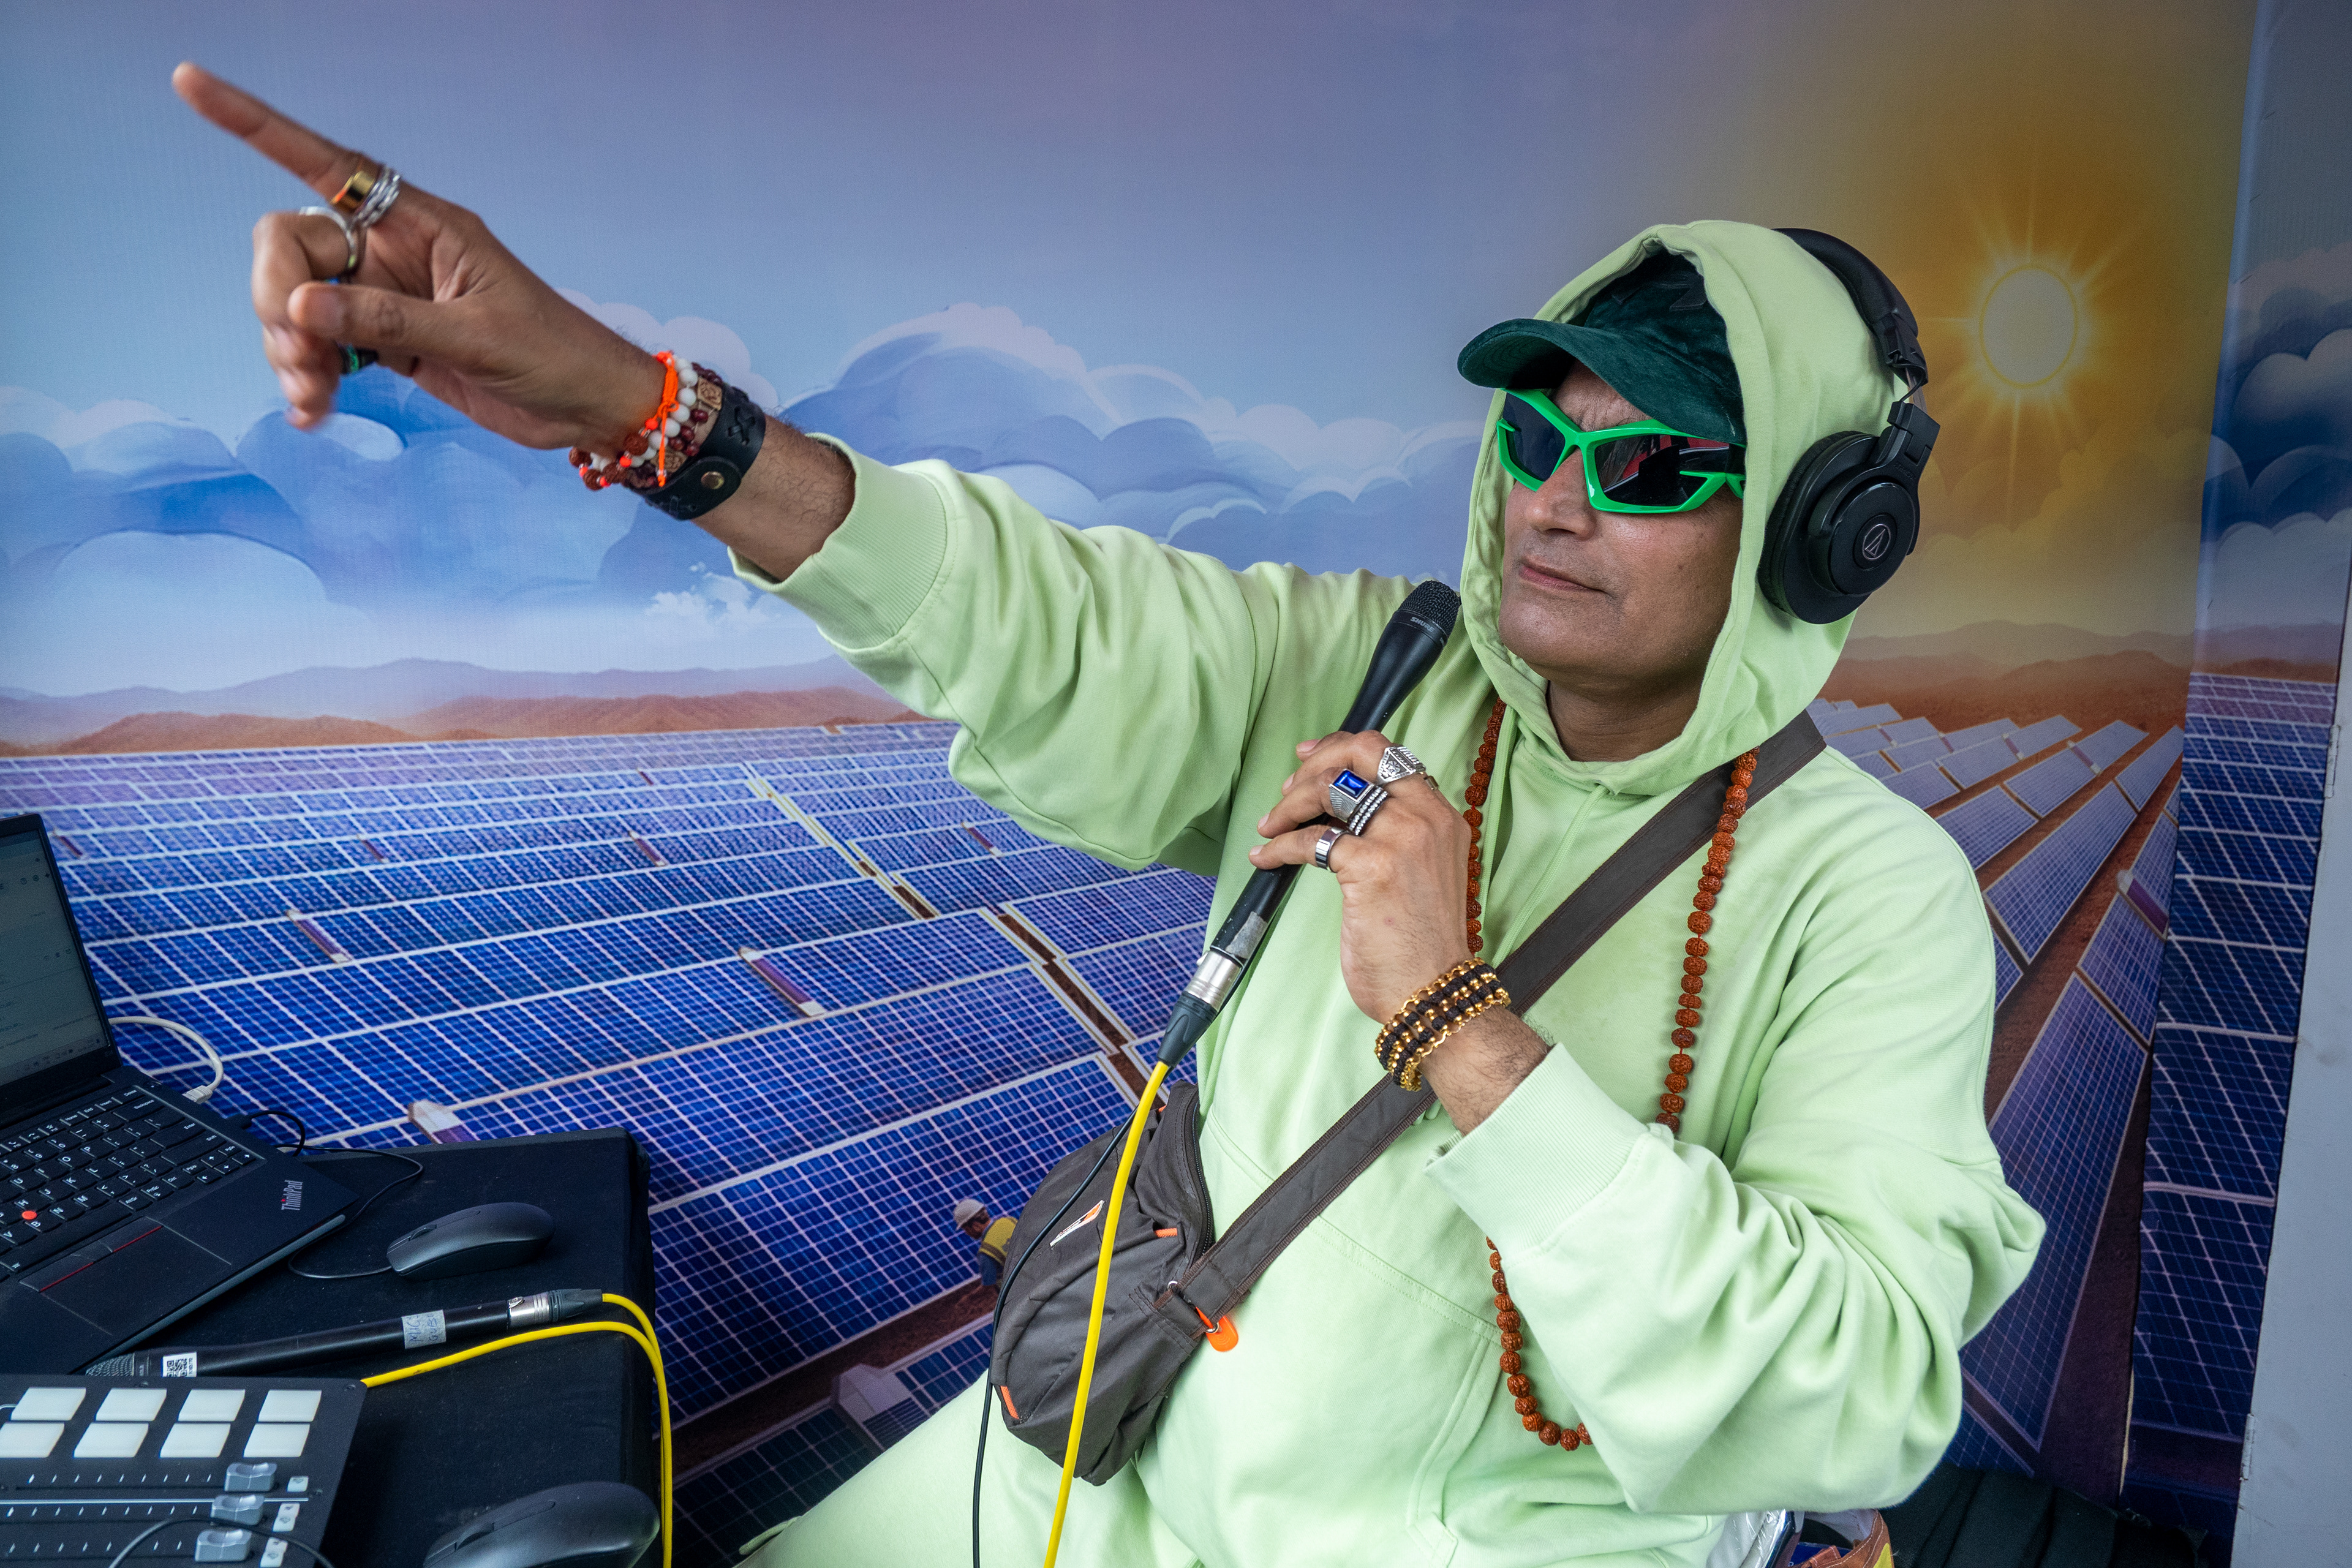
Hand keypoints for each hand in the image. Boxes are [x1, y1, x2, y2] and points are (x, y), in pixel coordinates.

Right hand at [173, 63, 659, 447]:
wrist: (587, 407)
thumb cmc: (551, 354)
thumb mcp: (476, 336)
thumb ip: (388, 319)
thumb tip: (302, 306)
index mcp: (419, 223)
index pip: (323, 161)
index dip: (254, 124)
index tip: (190, 84)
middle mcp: (391, 250)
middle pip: (289, 246)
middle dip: (277, 299)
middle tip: (303, 357)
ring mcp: (383, 296)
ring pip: (295, 304)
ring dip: (288, 349)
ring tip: (315, 395)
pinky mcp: (384, 342)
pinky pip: (319, 348)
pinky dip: (307, 378)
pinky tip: (315, 413)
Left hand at [1247, 730, 1474, 1022]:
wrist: (1433, 990)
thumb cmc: (1419, 940)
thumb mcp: (1420, 870)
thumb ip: (1395, 832)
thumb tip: (1336, 801)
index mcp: (1440, 814)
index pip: (1388, 753)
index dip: (1340, 748)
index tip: (1308, 758)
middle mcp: (1426, 817)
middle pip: (1362, 753)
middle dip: (1315, 763)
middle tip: (1286, 791)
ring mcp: (1402, 839)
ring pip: (1331, 788)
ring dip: (1288, 804)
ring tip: (1269, 827)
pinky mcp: (1373, 867)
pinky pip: (1311, 839)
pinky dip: (1278, 846)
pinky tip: (1265, 858)